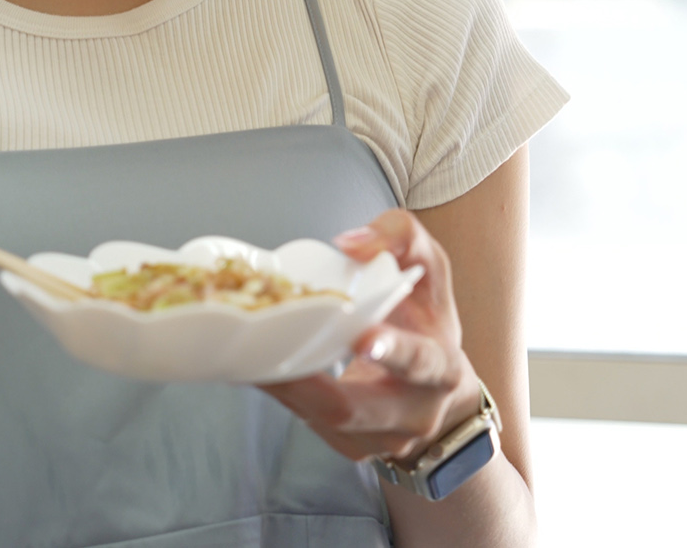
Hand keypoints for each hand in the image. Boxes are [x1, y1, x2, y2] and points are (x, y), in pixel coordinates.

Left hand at [260, 210, 485, 465]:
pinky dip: (281, 393)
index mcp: (442, 369)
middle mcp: (414, 414)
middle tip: (266, 357)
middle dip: (306, 385)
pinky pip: (308, 422)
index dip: (393, 351)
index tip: (363, 336)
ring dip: (280, 387)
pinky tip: (256, 366)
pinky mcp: (351, 448)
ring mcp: (380, 440)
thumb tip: (349, 243)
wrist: (436, 391)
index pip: (421, 362)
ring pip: (320, 419)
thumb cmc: (427, 322)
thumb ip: (401, 238)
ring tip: (244, 356)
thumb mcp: (430, 271)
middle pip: (351, 410)